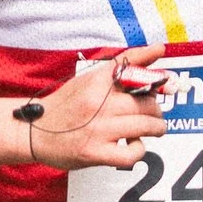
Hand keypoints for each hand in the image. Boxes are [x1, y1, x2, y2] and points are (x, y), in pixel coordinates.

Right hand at [28, 44, 171, 170]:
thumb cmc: (67, 104)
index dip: (158, 79)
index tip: (167, 83)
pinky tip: (132, 144)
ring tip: (152, 128)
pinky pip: (132, 153)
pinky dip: (139, 149)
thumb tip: (159, 47)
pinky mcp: (95, 153)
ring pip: (145, 126)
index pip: (136, 70)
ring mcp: (97, 129)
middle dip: (156, 109)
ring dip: (156, 128)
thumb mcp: (90, 77)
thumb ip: (124, 64)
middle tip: (153, 113)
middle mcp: (98, 103)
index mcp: (97, 81)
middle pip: (147, 103)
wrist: (34, 130)